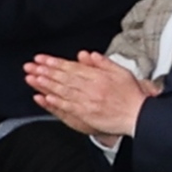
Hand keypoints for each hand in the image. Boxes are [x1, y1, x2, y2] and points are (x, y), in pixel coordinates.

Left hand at [24, 53, 152, 141]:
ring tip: (33, 78)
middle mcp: (91, 88)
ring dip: (47, 84)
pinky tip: (45, 97)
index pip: (72, 67)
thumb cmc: (131, 95)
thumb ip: (104, 63)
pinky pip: (68, 107)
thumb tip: (88, 55)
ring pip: (63, 91)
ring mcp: (88, 102)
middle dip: (46, 71)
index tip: (43, 59)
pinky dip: (55, 102)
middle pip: (64, 77)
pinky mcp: (86, 115)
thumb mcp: (121, 72)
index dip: (56, 63)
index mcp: (99, 76)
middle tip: (31, 66)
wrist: (139, 116)